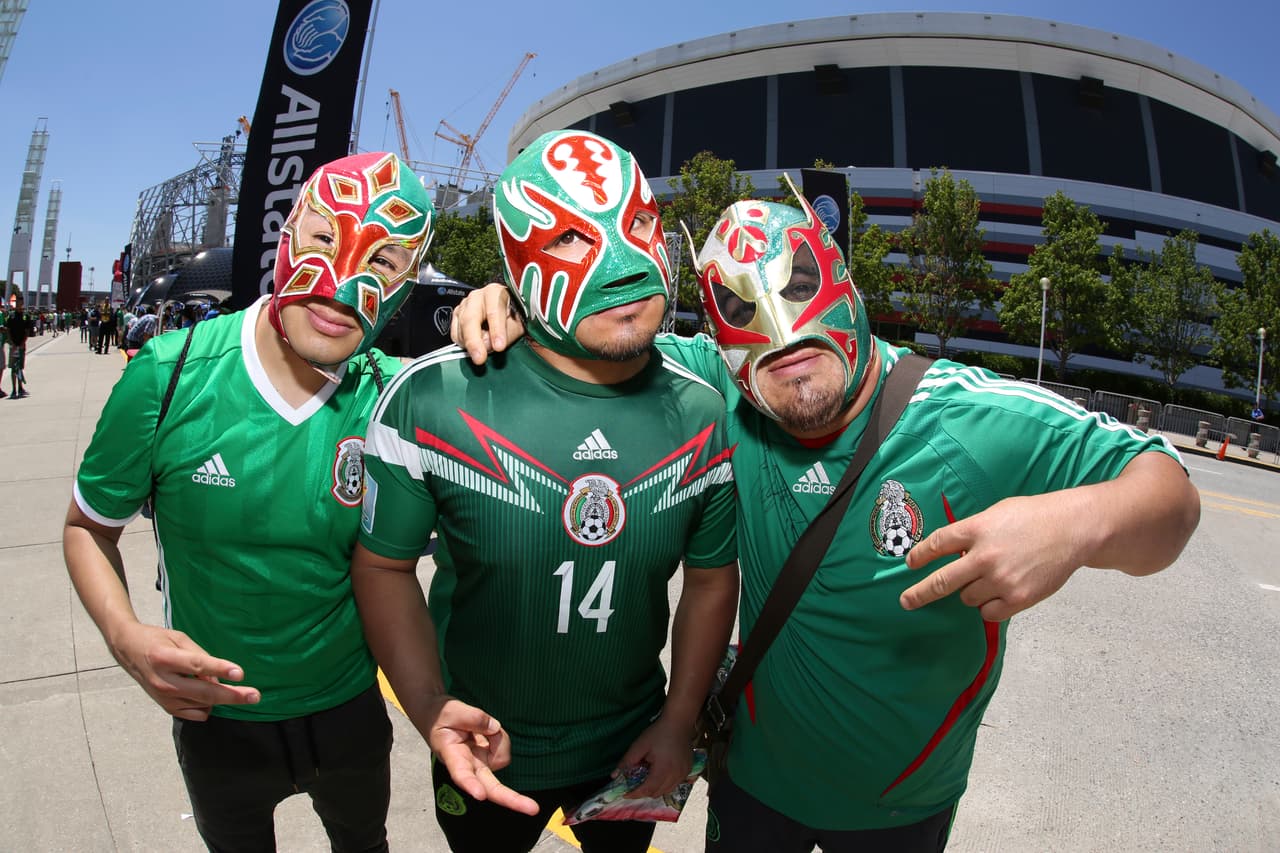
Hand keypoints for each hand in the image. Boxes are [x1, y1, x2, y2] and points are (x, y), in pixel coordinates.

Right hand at [109, 622, 259, 720]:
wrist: (128, 650)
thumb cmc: (157, 640)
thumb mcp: (180, 639)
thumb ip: (200, 657)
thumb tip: (219, 678)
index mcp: (165, 659)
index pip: (198, 666)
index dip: (221, 669)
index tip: (240, 674)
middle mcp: (163, 681)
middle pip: (204, 693)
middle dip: (233, 695)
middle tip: (255, 696)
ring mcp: (163, 697)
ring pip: (203, 704)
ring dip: (218, 696)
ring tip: (215, 680)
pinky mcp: (165, 707)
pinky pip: (195, 714)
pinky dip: (206, 706)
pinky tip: (205, 694)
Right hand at [425, 695, 539, 814]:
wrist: (440, 719)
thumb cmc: (444, 717)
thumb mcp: (453, 711)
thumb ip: (473, 718)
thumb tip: (494, 728)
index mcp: (453, 756)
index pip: (461, 773)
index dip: (470, 784)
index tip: (480, 795)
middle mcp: (469, 766)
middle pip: (491, 787)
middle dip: (512, 799)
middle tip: (533, 809)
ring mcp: (482, 765)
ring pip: (503, 757)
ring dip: (497, 738)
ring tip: (480, 726)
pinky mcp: (491, 759)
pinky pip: (504, 747)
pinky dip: (499, 736)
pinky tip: (486, 731)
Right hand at [450, 283, 524, 364]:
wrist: (507, 310)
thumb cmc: (514, 316)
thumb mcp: (518, 324)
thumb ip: (507, 333)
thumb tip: (487, 345)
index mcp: (494, 293)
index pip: (494, 312)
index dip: (496, 330)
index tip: (499, 347)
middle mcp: (476, 297)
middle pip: (470, 319)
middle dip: (474, 341)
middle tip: (479, 358)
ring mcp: (464, 306)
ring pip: (460, 328)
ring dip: (470, 344)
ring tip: (483, 353)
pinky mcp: (457, 317)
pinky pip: (455, 334)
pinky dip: (464, 343)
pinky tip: (476, 346)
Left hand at [616, 716, 694, 799]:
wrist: (679, 722)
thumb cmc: (658, 732)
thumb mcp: (640, 745)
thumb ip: (627, 761)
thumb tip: (614, 775)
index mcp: (663, 769)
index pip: (647, 790)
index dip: (635, 794)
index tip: (625, 794)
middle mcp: (675, 775)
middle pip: (657, 793)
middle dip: (644, 792)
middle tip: (635, 785)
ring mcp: (684, 774)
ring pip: (666, 790)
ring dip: (655, 789)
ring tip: (647, 778)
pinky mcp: (688, 770)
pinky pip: (675, 784)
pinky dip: (665, 784)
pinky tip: (659, 773)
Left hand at [899, 494, 1081, 621]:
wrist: (1074, 529)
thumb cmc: (1035, 517)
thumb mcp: (997, 513)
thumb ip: (972, 532)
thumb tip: (950, 552)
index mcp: (977, 529)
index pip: (937, 545)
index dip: (920, 556)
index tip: (910, 564)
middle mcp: (984, 556)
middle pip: (941, 581)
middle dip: (919, 594)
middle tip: (906, 602)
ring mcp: (1001, 579)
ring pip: (967, 598)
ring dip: (971, 592)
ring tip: (992, 577)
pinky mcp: (1018, 598)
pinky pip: (989, 612)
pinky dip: (989, 606)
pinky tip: (1001, 592)